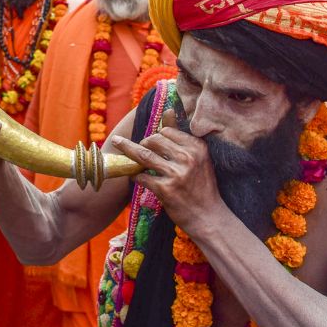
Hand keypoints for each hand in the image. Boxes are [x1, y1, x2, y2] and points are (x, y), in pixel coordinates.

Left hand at [108, 109, 222, 233]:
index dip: (157, 137)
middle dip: (144, 144)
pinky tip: (134, 176)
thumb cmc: (201, 185)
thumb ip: (180, 135)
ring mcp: (176, 174)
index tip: (153, 144)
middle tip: (142, 153)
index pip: (166, 131)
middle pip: (153, 140)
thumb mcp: (197, 158)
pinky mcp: (165, 189)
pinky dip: (134, 175)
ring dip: (129, 151)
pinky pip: (141, 176)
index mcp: (197, 147)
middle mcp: (188, 158)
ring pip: (143, 155)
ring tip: (117, 145)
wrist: (209, 216)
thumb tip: (168, 109)